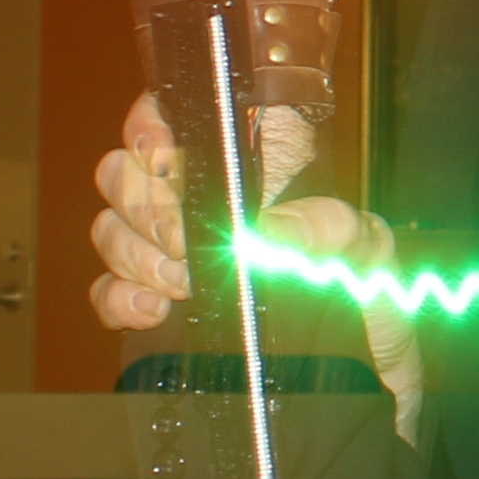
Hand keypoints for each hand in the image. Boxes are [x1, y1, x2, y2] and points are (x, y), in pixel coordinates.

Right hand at [91, 95, 424, 442]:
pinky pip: (109, 291)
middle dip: (147, 209)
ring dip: (135, 256)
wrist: (368, 361)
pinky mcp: (158, 301)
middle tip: (182, 243)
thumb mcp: (364, 248)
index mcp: (246, 165)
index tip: (163, 159)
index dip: (150, 127)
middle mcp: (197, 199)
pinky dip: (119, 299)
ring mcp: (171, 250)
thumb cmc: (369, 288)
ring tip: (179, 285)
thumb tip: (267, 229)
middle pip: (124, 176)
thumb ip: (325, 227)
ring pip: (112, 230)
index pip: (169, 118)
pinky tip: (151, 310)